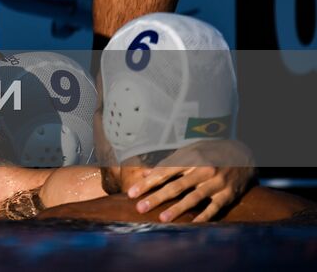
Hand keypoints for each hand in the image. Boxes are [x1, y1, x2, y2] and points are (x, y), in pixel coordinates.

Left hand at [129, 140, 254, 221]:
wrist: (243, 154)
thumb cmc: (210, 153)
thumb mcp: (190, 151)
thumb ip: (168, 163)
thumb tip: (146, 174)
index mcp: (190, 158)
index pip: (164, 172)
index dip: (147, 183)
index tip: (132, 193)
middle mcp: (202, 170)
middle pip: (176, 186)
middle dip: (156, 197)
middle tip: (140, 208)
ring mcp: (216, 183)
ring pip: (193, 198)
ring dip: (177, 209)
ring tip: (162, 218)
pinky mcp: (227, 195)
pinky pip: (214, 208)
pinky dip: (203, 217)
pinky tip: (192, 225)